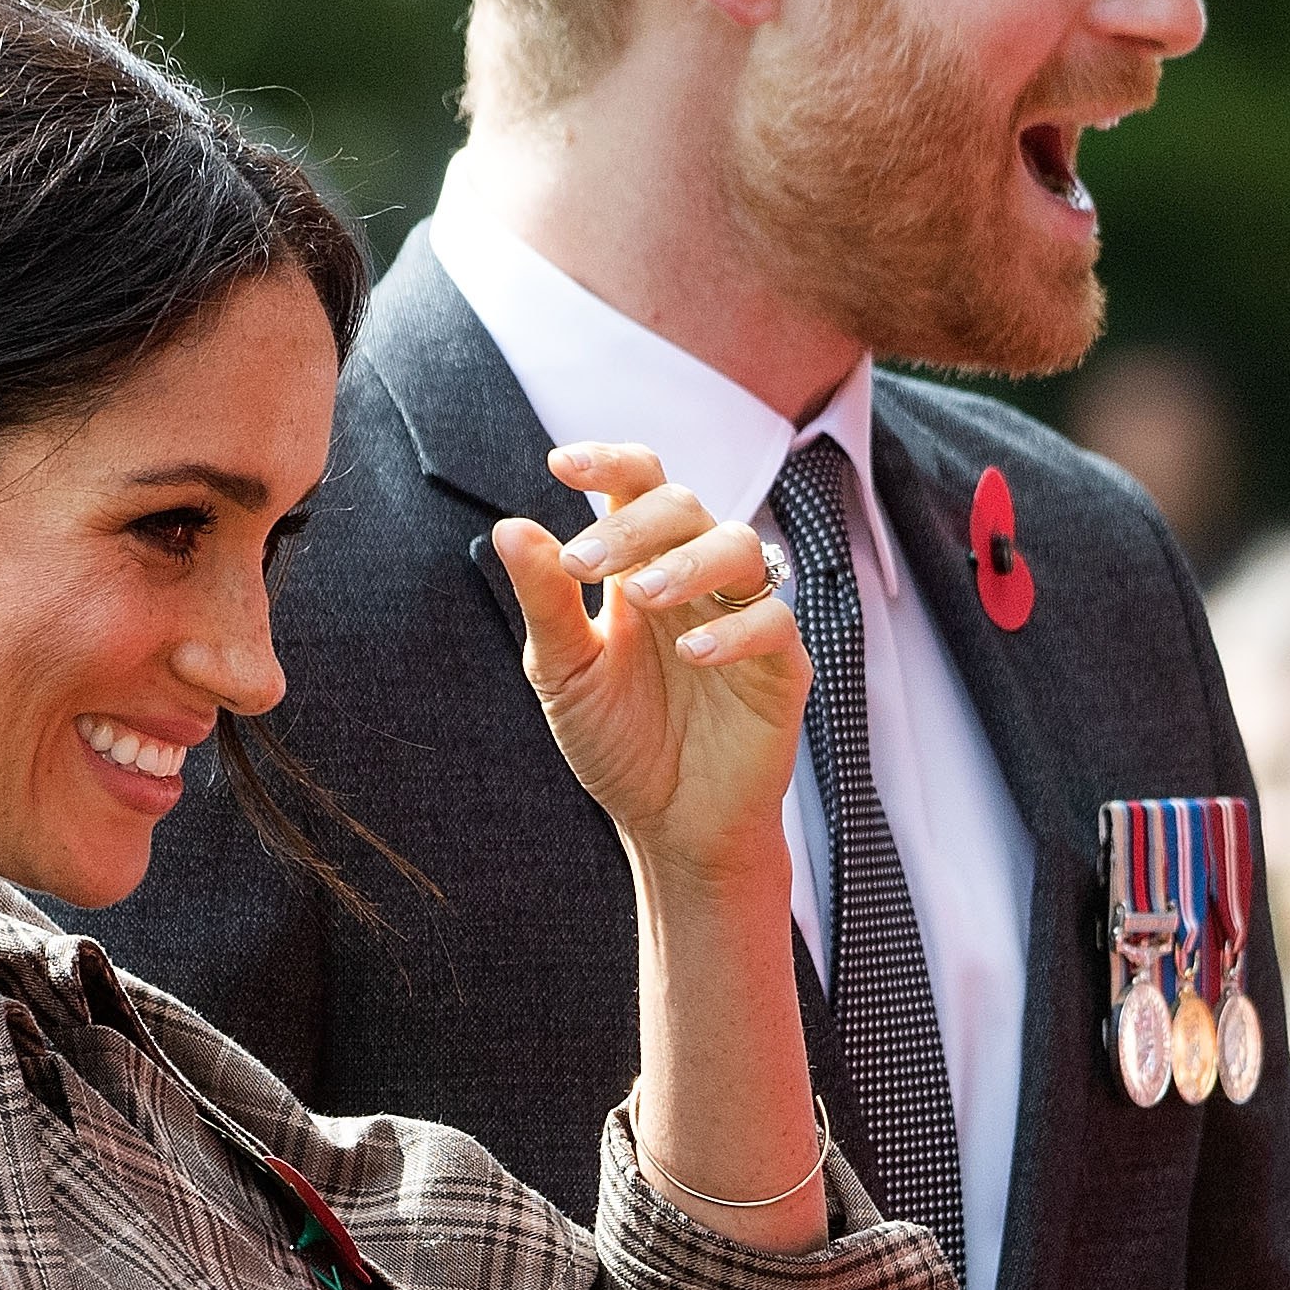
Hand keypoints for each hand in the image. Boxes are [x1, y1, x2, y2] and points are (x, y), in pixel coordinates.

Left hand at [495, 443, 807, 884]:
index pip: (637, 487)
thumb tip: (509, 526)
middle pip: (684, 505)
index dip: (608, 463)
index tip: (560, 464)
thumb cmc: (619, 743)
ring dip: (690, 561)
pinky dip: (735, 629)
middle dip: (634, 525)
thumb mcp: (566, 673)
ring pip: (740, 546)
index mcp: (640, 568)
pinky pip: (774, 621)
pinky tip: (693, 654)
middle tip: (584, 564)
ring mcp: (742, 617)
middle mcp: (695, 581)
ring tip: (644, 597)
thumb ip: (546, 602)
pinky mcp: (780, 666)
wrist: (670, 826)